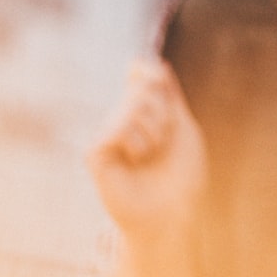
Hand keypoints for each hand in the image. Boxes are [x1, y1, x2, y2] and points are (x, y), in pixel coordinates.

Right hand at [88, 56, 208, 240]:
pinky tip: (134, 161)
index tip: (162, 86)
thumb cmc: (182, 175)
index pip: (140, 73)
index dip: (150, 72)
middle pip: (142, 87)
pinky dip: (136, 143)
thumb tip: (153, 63)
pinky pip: (115, 128)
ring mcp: (106, 134)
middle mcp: (121, 119)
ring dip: (154, 131)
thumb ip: (168, 94)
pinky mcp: (94, 152)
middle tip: (164, 141)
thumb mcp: (182, 127)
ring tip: (150, 155)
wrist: (172, 213)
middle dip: (164, 112)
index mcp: (143, 112)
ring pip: (131, 106)